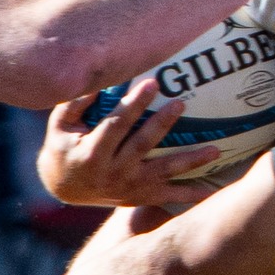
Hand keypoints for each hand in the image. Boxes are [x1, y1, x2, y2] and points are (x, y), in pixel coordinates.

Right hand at [37, 80, 216, 205]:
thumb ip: (77, 102)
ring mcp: (129, 187)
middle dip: (162, 124)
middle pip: (142, 145)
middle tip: (181, 103)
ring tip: (215, 150)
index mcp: (91, 153)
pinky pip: (168, 197)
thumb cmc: (63, 146)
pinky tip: (212, 189)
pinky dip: (190, 194)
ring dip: (190, 161)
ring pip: (163, 172)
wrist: (63, 187)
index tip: (151, 82)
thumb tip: (101, 77)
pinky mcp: (140, 196)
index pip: (116, 124)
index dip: (134, 104)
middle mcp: (113, 172)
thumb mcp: (60, 124)